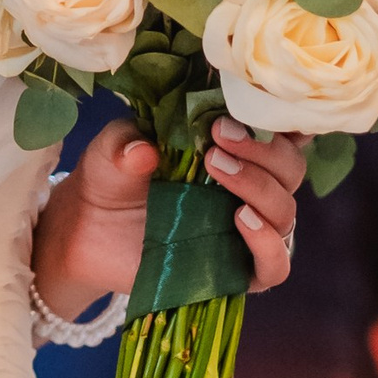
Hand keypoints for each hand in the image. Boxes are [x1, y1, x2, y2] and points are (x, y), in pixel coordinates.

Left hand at [32, 120, 306, 319]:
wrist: (87, 230)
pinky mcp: (236, 270)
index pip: (280, 133)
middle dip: (264, 150)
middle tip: (219, 137)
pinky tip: (241, 220)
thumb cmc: (110, 178)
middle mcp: (249, 187)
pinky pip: (275, 266)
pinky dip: (268, 244)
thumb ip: (125, 143)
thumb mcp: (111, 150)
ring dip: (260, 187)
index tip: (254, 107)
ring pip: (285, 211)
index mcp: (233, 149)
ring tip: (217, 170)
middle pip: (290, 169)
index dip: (282, 121)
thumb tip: (144, 151)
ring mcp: (246, 230)